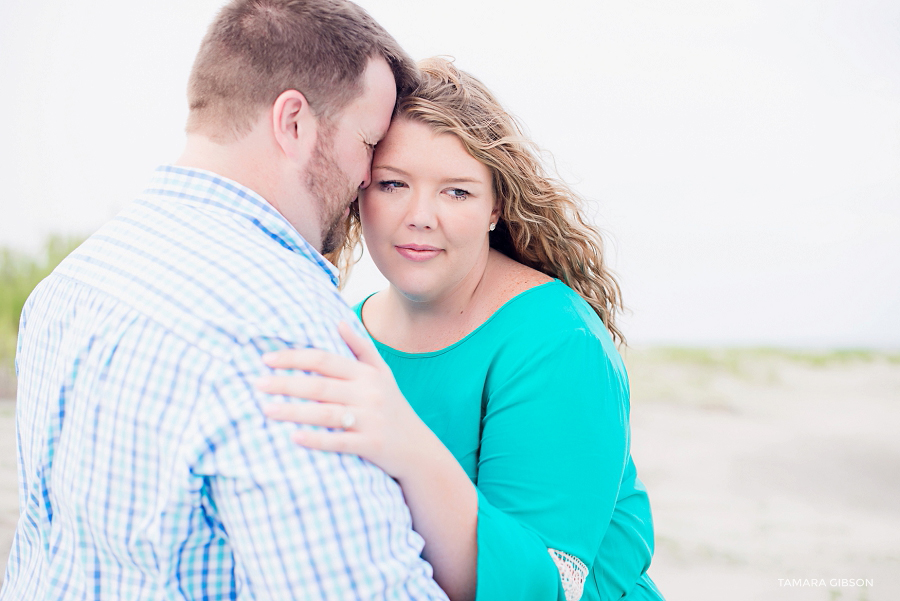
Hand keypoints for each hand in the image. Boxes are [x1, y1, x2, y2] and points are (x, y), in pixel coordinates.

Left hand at [256, 321, 428, 478]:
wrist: (417, 447)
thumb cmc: (392, 406)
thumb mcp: (382, 373)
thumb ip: (360, 347)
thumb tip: (338, 321)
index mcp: (367, 374)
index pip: (325, 360)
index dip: (295, 358)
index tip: (267, 360)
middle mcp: (368, 394)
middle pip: (321, 386)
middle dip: (287, 383)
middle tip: (257, 383)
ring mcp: (370, 420)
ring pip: (326, 414)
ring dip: (294, 411)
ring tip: (266, 409)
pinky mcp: (371, 445)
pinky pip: (339, 442)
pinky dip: (317, 440)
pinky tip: (294, 437)